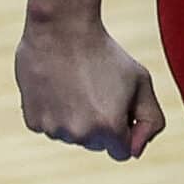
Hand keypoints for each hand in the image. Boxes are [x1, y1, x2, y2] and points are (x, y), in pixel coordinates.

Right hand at [15, 17, 167, 160]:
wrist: (62, 32)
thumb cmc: (107, 56)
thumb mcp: (141, 83)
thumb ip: (151, 121)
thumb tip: (137, 152)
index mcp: (109, 128)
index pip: (123, 152)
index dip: (128, 130)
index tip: (124, 107)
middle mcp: (79, 135)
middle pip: (98, 144)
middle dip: (104, 124)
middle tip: (100, 89)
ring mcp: (53, 129)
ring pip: (73, 136)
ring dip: (78, 118)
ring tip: (79, 84)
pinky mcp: (32, 121)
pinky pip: (52, 126)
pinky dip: (57, 112)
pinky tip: (59, 86)